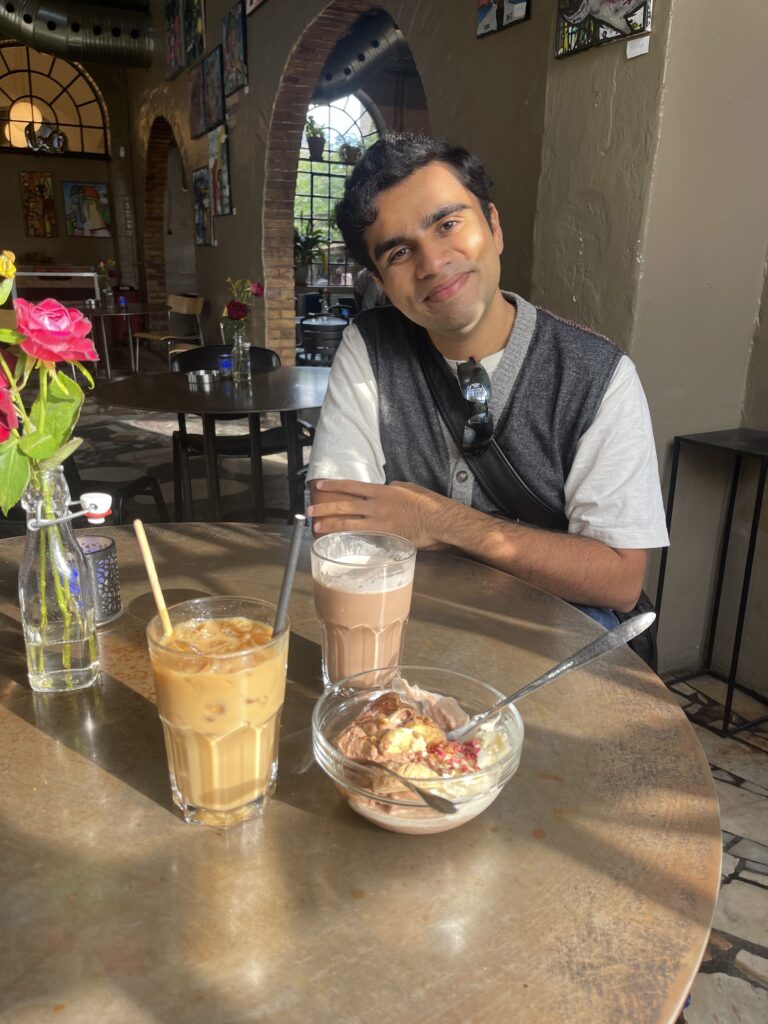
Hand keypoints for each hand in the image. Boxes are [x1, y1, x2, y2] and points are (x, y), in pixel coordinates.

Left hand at [308, 479, 449, 548]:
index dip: (333, 485)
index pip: (351, 486)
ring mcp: (379, 522)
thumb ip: (390, 489)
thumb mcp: (406, 488)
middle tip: (309, 510)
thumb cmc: (426, 503)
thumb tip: (382, 490)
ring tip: (316, 527)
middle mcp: (376, 505)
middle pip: (344, 505)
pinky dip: (349, 537)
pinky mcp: (384, 536)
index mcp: (381, 490)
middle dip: (324, 507)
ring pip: (349, 522)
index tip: (319, 485)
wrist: (439, 520)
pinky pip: (362, 536)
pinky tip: (339, 539)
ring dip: (330, 525)